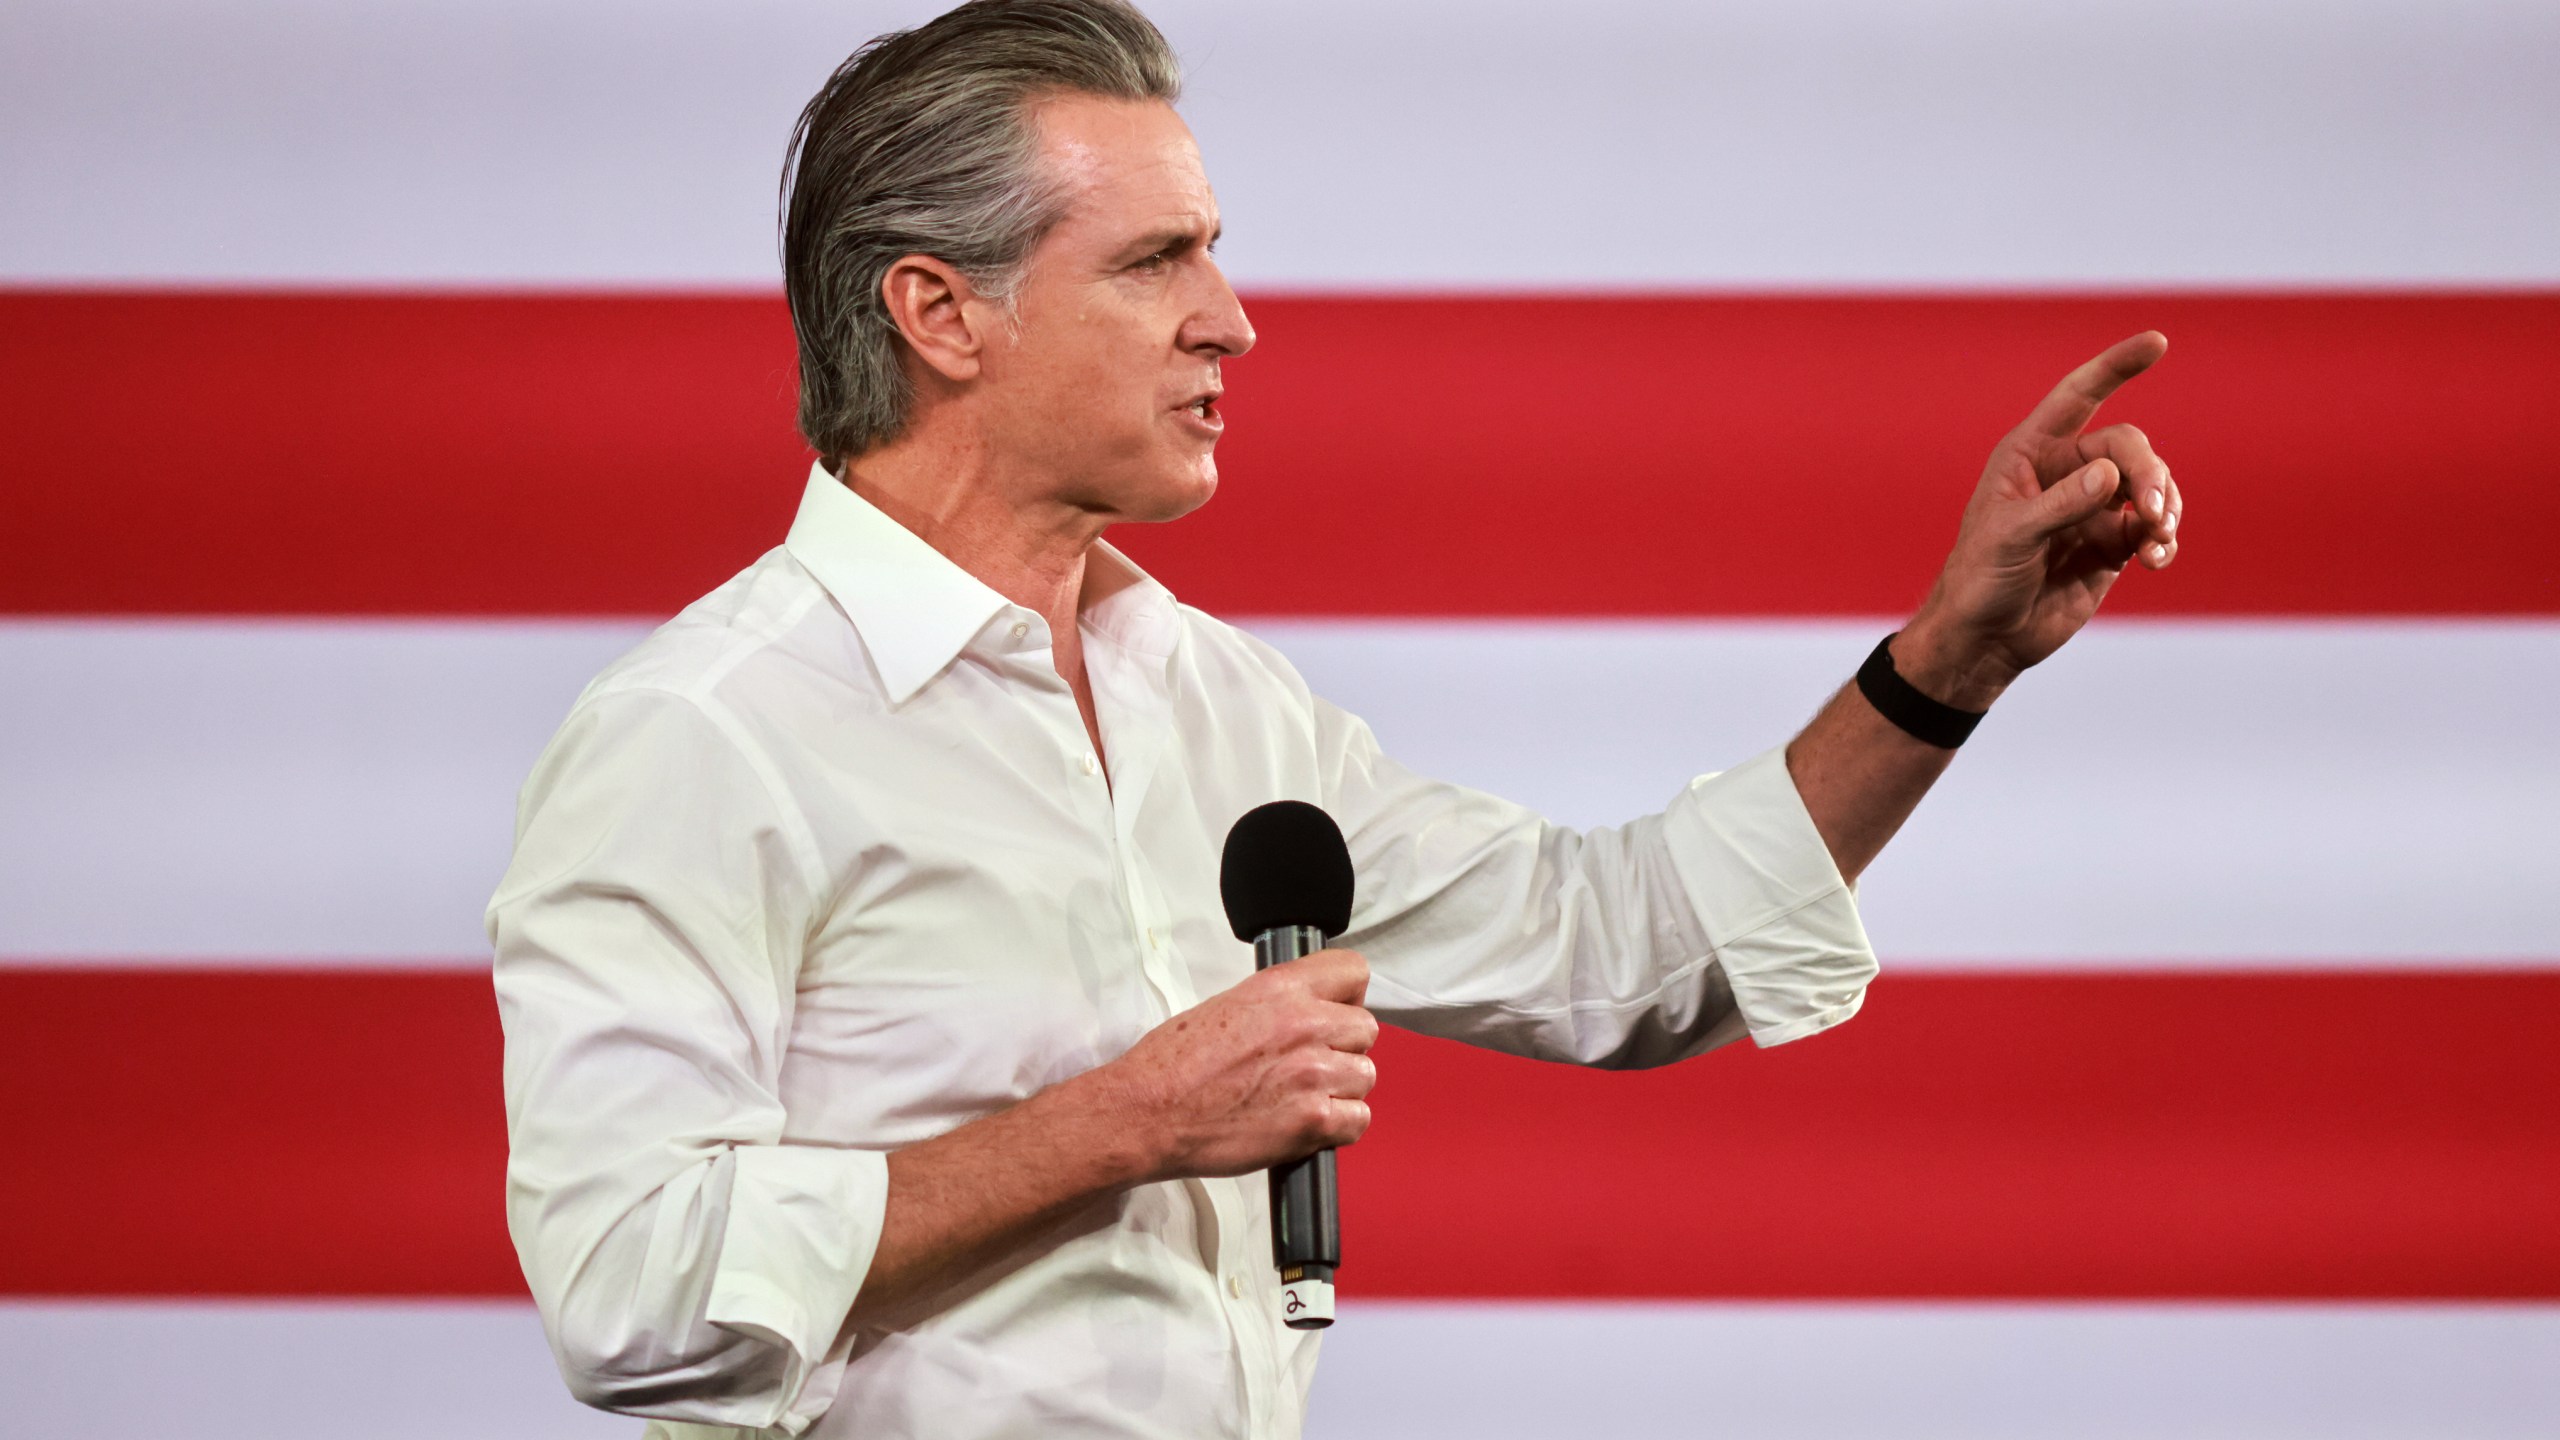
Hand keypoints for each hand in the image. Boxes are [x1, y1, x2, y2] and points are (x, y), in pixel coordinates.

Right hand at [1104, 947, 1378, 1181]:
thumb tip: (1303, 1013)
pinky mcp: (1313, 1120)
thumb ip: (1276, 1005)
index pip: (1353, 971)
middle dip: (1343, 1047)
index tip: (1337, 1011)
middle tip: (1312, 1064)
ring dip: (1341, 1089)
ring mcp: (1312, 1073)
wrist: (1149, 1114)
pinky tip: (1308, 1124)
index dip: (1348, 995)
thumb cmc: (1171, 1067)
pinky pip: (1357, 1121)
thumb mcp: (1226, 1005)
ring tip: (1304, 1098)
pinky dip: (1338, 1128)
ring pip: (1365, 1076)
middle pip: (1364, 1029)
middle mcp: (1303, 1025)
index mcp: (1280, 989)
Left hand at [1899, 332, 2181, 707]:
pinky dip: (2163, 540)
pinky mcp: (2112, 546)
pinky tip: (2157, 558)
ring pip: (2150, 486)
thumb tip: (2112, 476)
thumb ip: (2061, 504)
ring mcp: (2092, 509)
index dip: (2115, 367)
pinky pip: (2153, 529)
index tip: (2157, 342)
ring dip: (2165, 507)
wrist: (1985, 639)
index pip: (2078, 396)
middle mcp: (2066, 473)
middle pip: (2129, 448)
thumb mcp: (2011, 538)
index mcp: (2030, 454)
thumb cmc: (1979, 579)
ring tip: (2157, 540)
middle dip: (2150, 474)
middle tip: (2154, 512)